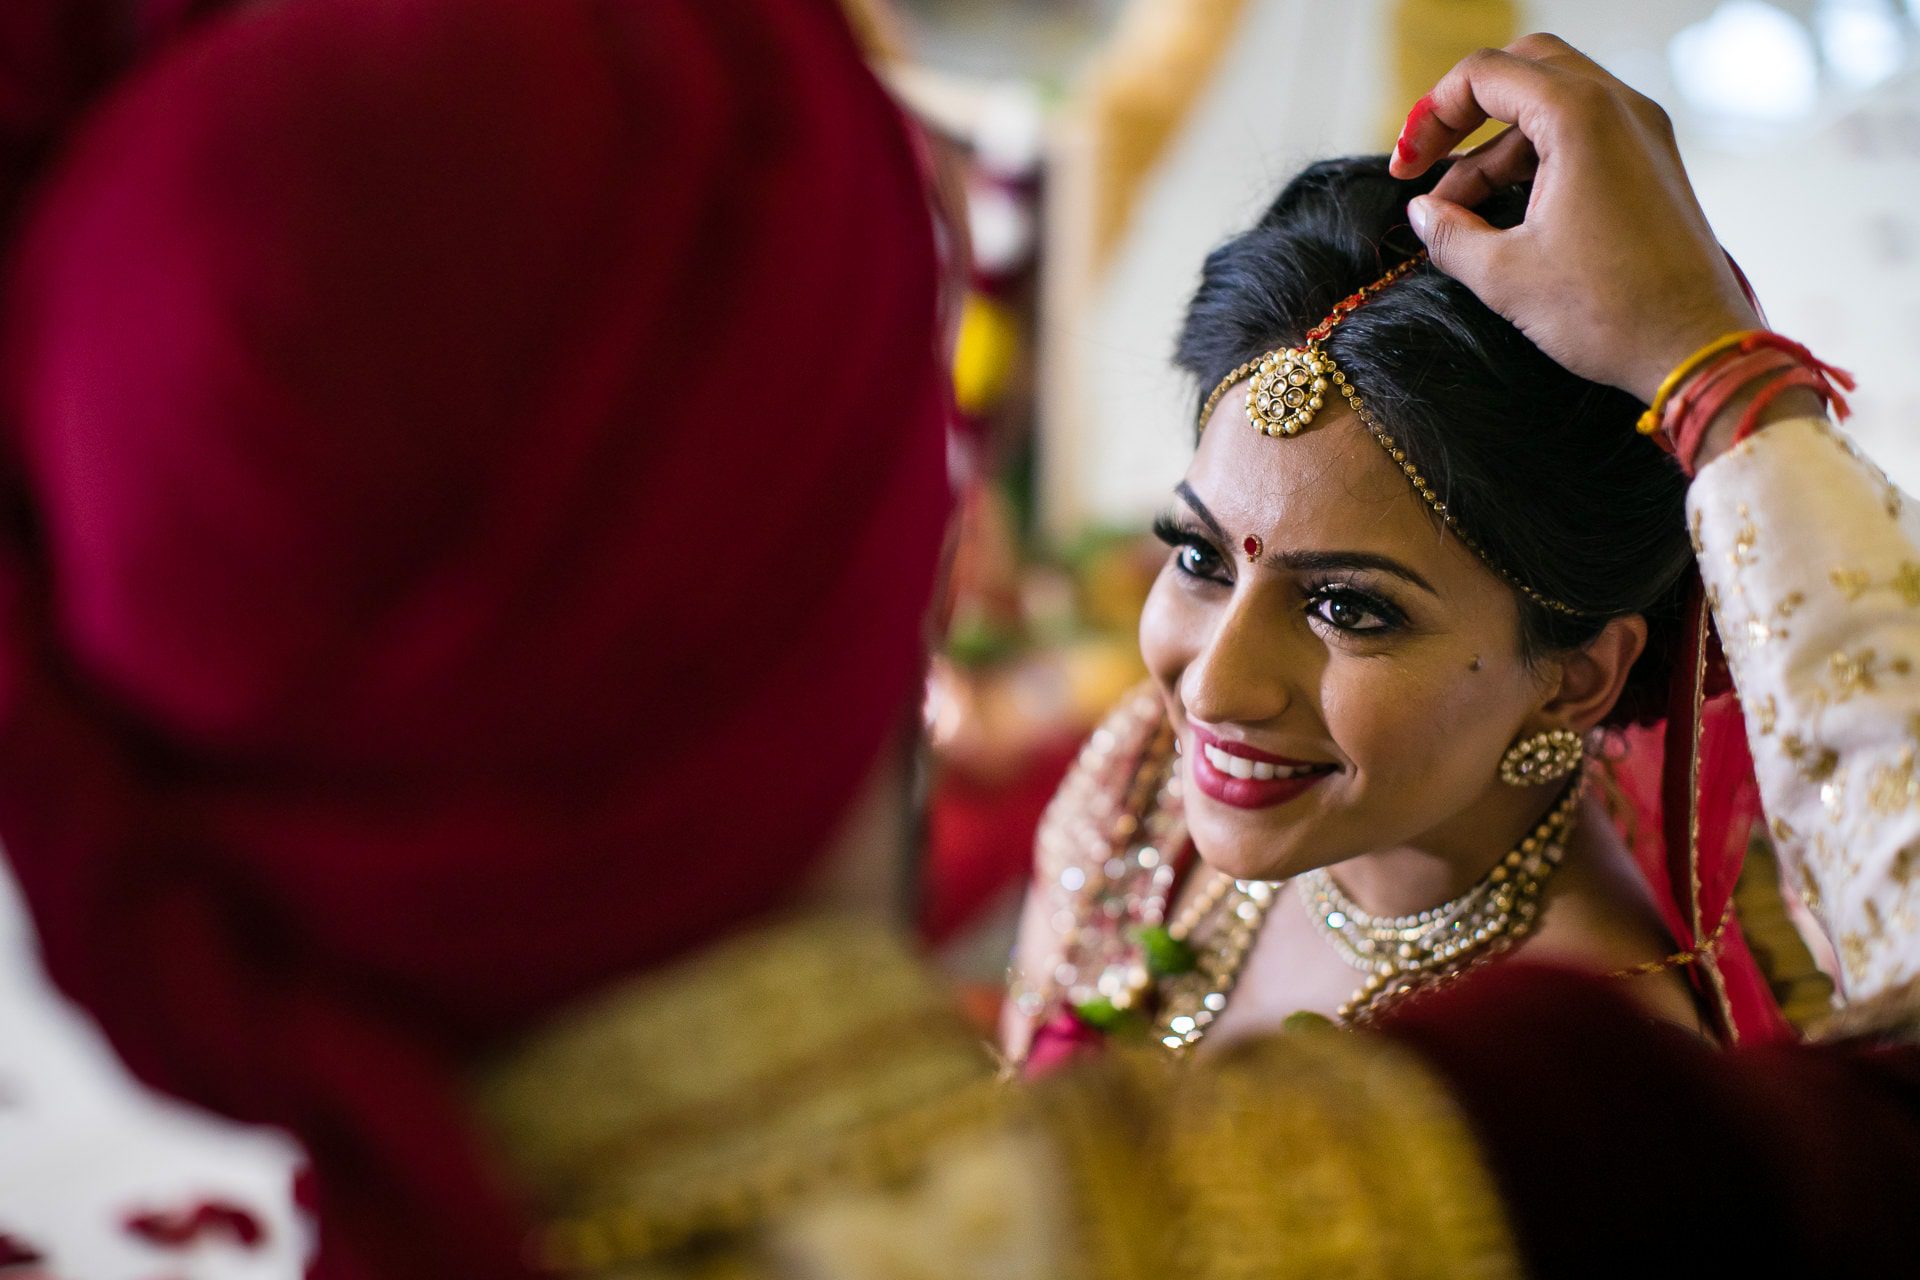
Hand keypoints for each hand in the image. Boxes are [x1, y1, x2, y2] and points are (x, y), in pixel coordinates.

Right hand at [1390, 34, 1757, 402]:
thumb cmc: (1612, 311)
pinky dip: (1535, 160)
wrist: (1695, 348)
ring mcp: (1641, 133)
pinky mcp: (1649, 163)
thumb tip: (1425, 215)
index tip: (1406, 169)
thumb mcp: (1506, 276)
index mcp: (1581, 117)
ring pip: (1549, 105)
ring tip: (1460, 213)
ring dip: (1497, 147)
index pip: (1486, 74)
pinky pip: (1581, 135)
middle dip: (1464, 112)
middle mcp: (1619, 108)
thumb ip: (1451, 234)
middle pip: (1522, 69)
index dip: (1431, 115)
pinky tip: (1505, 213)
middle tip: (1428, 163)